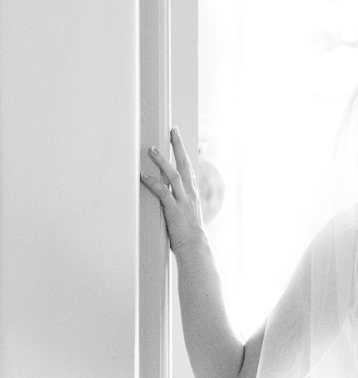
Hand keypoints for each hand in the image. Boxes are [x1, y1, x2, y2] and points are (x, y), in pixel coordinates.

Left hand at [141, 126, 205, 250]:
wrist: (195, 246)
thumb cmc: (188, 233)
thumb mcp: (186, 212)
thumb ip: (178, 200)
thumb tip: (168, 193)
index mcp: (193, 193)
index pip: (189, 167)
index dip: (183, 151)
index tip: (177, 136)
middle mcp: (190, 193)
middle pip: (184, 164)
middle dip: (178, 146)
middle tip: (173, 130)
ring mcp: (183, 200)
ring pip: (174, 174)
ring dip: (162, 161)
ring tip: (152, 149)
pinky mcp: (174, 209)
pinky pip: (163, 192)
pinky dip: (153, 182)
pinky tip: (143, 175)